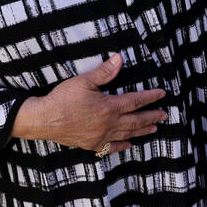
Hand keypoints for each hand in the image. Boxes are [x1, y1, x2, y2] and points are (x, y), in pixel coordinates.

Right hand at [11, 53, 166, 153]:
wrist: (43, 120)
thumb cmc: (62, 98)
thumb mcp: (84, 81)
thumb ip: (104, 72)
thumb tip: (120, 58)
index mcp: (109, 107)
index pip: (136, 101)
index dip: (150, 97)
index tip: (162, 94)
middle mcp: (108, 124)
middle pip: (136, 121)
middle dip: (152, 116)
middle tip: (164, 115)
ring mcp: (100, 136)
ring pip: (127, 134)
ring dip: (142, 131)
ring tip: (154, 129)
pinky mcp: (91, 145)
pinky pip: (111, 147)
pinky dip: (122, 146)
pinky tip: (129, 144)